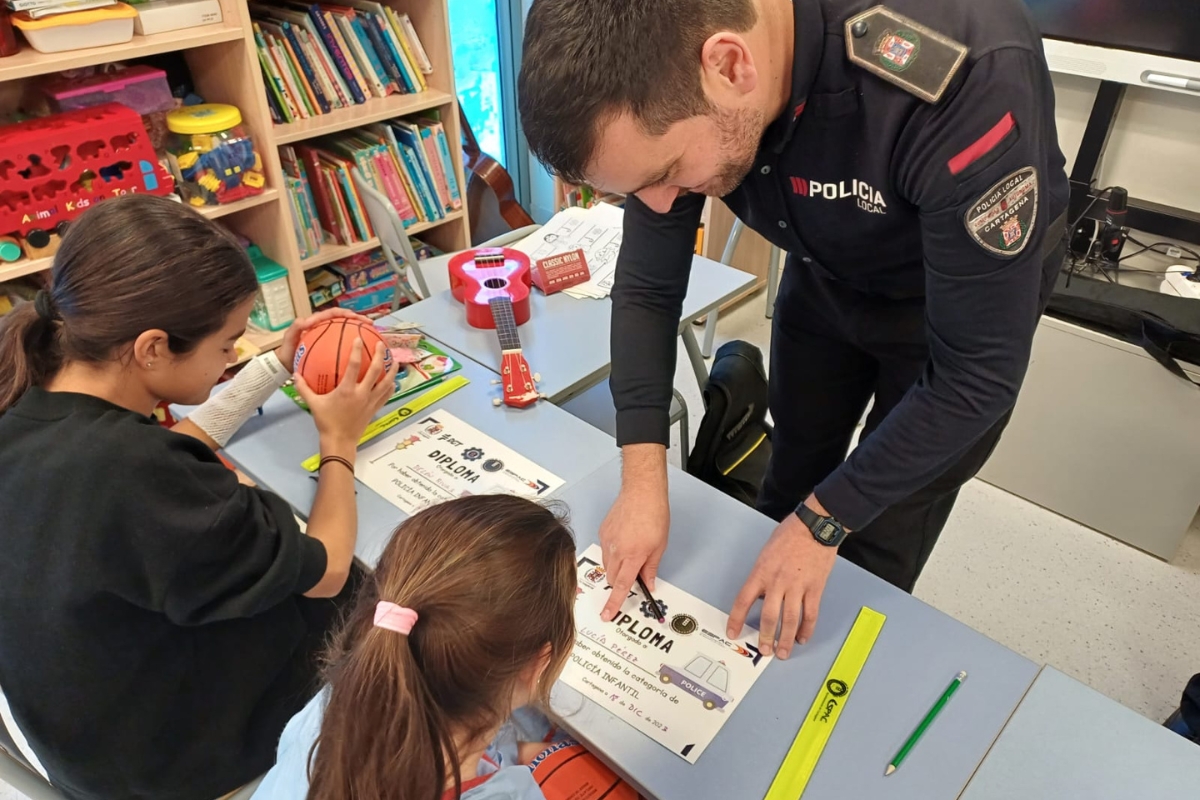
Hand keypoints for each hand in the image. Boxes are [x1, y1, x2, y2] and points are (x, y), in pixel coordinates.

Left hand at [279, 309, 374, 370]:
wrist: (286, 365)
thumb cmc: (288, 352)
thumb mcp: (289, 339)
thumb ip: (295, 328)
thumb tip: (306, 320)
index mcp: (317, 322)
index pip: (333, 314)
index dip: (344, 313)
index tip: (354, 317)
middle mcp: (325, 328)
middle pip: (344, 320)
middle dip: (358, 319)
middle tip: (369, 323)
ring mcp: (329, 338)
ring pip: (347, 331)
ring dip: (360, 331)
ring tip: (372, 334)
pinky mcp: (331, 348)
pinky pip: (345, 345)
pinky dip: (354, 347)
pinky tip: (364, 354)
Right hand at [293, 339, 397, 454]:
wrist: (340, 441)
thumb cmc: (326, 422)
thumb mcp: (313, 404)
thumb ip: (304, 388)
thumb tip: (295, 374)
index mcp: (347, 390)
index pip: (354, 365)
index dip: (357, 350)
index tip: (358, 339)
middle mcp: (362, 393)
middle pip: (376, 370)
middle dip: (380, 355)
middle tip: (382, 344)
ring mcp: (370, 401)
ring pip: (386, 382)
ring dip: (391, 370)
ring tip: (395, 360)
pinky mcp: (375, 409)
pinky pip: (386, 395)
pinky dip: (390, 387)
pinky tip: (393, 381)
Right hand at [599, 485, 669, 621]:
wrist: (641, 492)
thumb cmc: (654, 515)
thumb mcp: (659, 546)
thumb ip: (651, 568)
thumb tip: (647, 584)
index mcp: (633, 556)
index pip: (622, 586)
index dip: (614, 603)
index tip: (607, 615)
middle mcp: (616, 550)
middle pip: (612, 578)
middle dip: (621, 582)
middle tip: (635, 571)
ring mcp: (607, 540)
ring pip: (607, 566)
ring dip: (617, 567)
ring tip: (632, 551)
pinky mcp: (602, 532)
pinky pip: (605, 550)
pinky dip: (613, 552)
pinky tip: (625, 540)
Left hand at [727, 499, 838, 659]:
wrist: (814, 527)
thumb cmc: (789, 535)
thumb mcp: (766, 553)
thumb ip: (762, 576)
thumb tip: (760, 596)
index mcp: (761, 572)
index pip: (743, 600)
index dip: (737, 619)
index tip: (733, 632)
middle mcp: (777, 582)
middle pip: (769, 616)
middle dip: (766, 637)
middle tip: (765, 650)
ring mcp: (797, 586)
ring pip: (790, 620)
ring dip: (786, 639)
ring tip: (784, 652)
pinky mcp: (815, 588)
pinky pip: (810, 614)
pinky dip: (807, 629)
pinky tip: (803, 638)